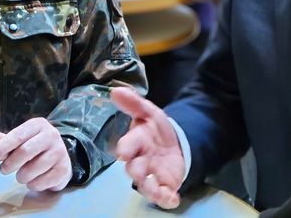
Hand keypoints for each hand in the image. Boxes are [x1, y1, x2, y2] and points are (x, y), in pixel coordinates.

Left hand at [0, 117, 71, 191]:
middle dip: (10, 164)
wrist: (59, 157)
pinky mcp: (63, 169)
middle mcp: (52, 135)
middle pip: (25, 151)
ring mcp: (60, 152)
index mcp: (39, 125)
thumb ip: (9, 142)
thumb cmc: (35, 147)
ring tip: (22, 174)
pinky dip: (32, 185)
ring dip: (21, 177)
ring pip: (31, 170)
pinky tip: (35, 179)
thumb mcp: (25, 138)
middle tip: (3, 170)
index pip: (18, 135)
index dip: (3, 145)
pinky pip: (40, 183)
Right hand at [111, 87, 183, 208]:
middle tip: (139, 172)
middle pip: (134, 168)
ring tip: (158, 191)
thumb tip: (116, 90)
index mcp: (136, 141)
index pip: (127, 145)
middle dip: (136, 170)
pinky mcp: (165, 185)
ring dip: (150, 189)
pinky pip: (163, 196)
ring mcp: (152, 174)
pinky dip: (167, 199)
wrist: (174, 143)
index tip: (123, 152)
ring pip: (146, 186)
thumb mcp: (149, 112)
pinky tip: (173, 198)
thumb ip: (134, 103)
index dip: (125, 148)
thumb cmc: (155, 129)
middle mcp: (141, 160)